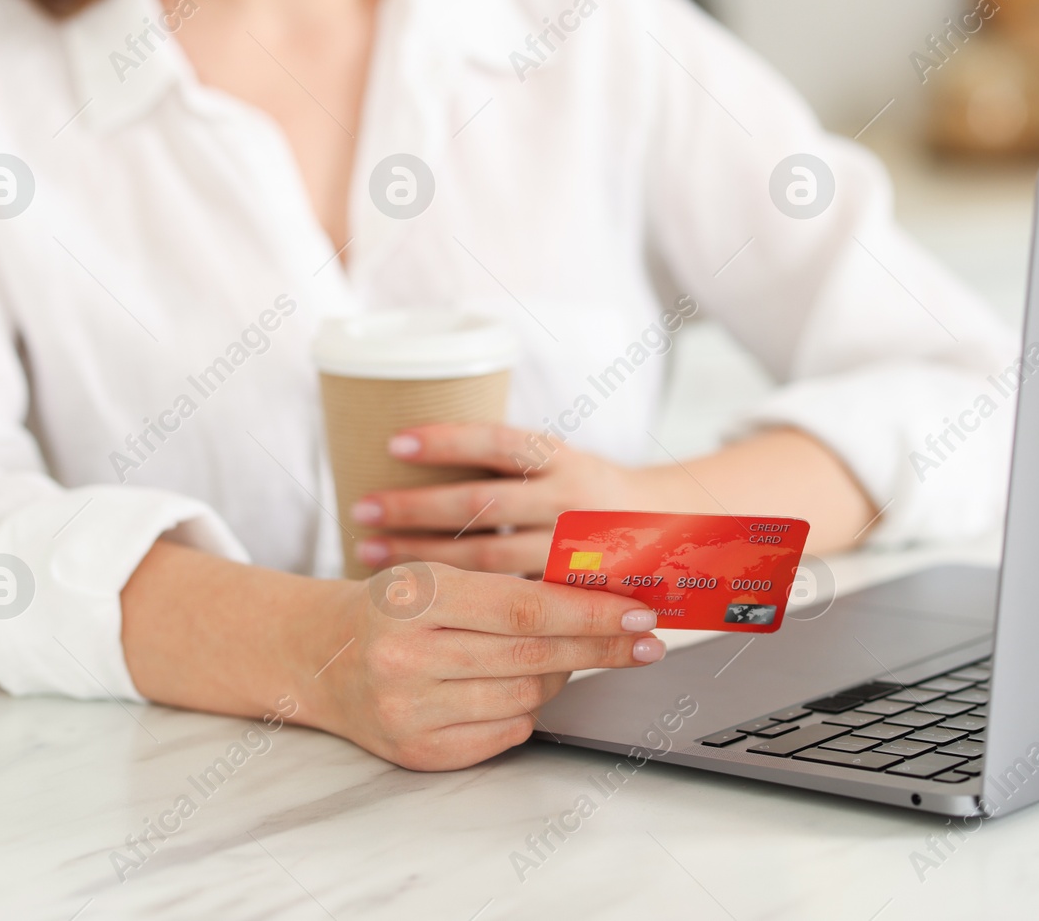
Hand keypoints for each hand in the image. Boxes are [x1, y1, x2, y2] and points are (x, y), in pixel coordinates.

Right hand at [319, 561, 663, 769]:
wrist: (320, 655)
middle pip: (533, 656)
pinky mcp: (417, 752)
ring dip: (559, 677)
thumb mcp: (440, 575)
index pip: (525, 608)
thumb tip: (602, 598)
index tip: (639, 613)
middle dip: (599, 648)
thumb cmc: (393, 606)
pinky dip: (525, 709)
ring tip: (564, 658)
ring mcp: (408, 711)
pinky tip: (518, 688)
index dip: (590, 614)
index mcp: (415, 597)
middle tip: (644, 641)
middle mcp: (406, 657)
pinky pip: (504, 733)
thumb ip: (512, 588)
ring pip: (525, 698)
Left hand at [350, 423, 666, 576]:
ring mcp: (573, 550)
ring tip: (370, 551)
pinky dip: (461, 596)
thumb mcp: (563, 463)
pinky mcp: (573, 593)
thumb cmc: (594, 495)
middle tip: (362, 508)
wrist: (676, 536)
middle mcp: (571, 501)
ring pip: (489, 556)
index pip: (500, 443)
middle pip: (482, 504)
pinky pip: (508, 597)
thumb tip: (415, 448)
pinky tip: (419, 596)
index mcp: (564, 459)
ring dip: (424, 554)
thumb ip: (510, 464)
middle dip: (416, 507)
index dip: (447, 441)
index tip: (394, 441)